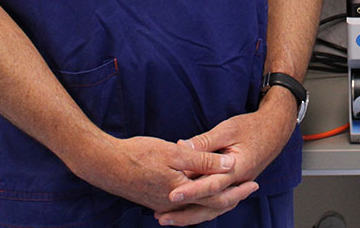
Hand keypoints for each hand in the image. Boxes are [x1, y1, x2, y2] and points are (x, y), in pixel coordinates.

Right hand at [68, 133, 239, 218]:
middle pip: (210, 206)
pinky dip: (199, 201)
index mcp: (181, 192)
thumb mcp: (174, 153)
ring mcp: (164, 203)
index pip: (216, 196)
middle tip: (250, 189)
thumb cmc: (138, 154)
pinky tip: (202, 192)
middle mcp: (174, 203)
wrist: (106, 164)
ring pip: (197, 207)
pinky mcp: (156, 199)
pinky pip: (185, 205)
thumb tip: (228, 166)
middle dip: (231, 197)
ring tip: (232, 192)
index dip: (236, 190)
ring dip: (215, 200)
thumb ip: (202, 160)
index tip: (253, 183)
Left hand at [154, 89, 297, 224]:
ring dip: (191, 215)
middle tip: (162, 216)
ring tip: (169, 218)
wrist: (275, 129)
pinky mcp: (235, 185)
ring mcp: (238, 186)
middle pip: (210, 205)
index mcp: (238, 168)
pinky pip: (218, 203)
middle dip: (185, 213)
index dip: (190, 190)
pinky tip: (187, 210)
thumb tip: (181, 146)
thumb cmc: (252, 126)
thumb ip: (204, 142)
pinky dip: (202, 209)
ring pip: (214, 208)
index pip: (211, 185)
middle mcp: (238, 183)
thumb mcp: (227, 129)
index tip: (171, 194)